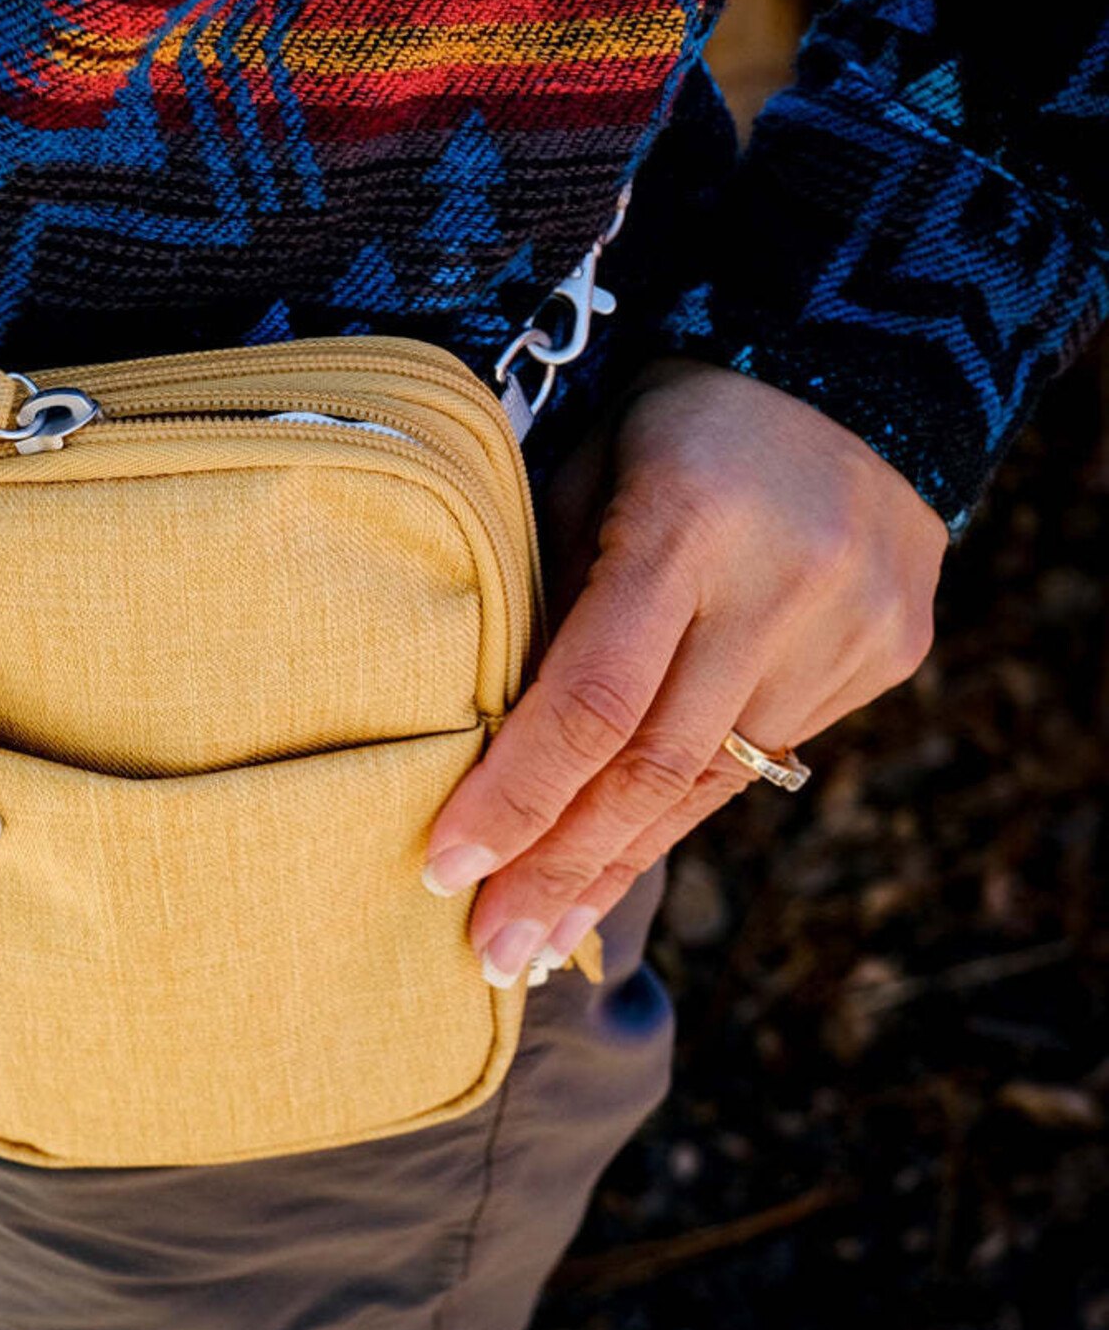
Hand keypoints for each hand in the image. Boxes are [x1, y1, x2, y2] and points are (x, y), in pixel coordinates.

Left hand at [425, 356, 949, 983]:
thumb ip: (545, 591)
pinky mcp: (886, 656)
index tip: (444, 869)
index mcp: (687, 525)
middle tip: (492, 955)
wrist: (856, 374)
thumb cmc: (675, 419)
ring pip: (714, 782)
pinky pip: (766, 756)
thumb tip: (487, 732)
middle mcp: (780, 589)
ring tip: (545, 933)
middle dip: (562, 872)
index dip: (515, 795)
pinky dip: (686, 806)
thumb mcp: (585, 470)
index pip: (590, 698)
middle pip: (654, 769)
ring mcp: (847, 630)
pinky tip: (625, 851)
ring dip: (621, 861)